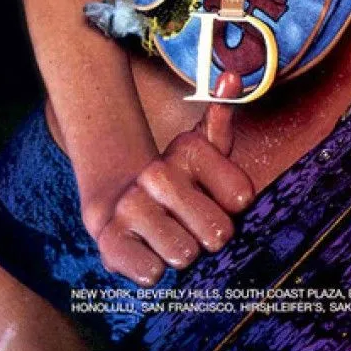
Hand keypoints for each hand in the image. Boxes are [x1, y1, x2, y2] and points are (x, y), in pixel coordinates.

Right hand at [84, 74, 253, 285]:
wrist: (117, 198)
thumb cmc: (178, 178)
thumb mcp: (204, 147)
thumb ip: (223, 116)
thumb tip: (231, 78)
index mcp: (188, 150)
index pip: (241, 196)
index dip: (234, 205)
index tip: (222, 199)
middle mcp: (157, 174)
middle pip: (217, 231)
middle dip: (211, 235)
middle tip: (196, 225)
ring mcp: (131, 206)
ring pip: (185, 254)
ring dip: (182, 252)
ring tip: (171, 236)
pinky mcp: (108, 240)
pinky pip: (150, 272)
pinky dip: (153, 270)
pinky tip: (148, 253)